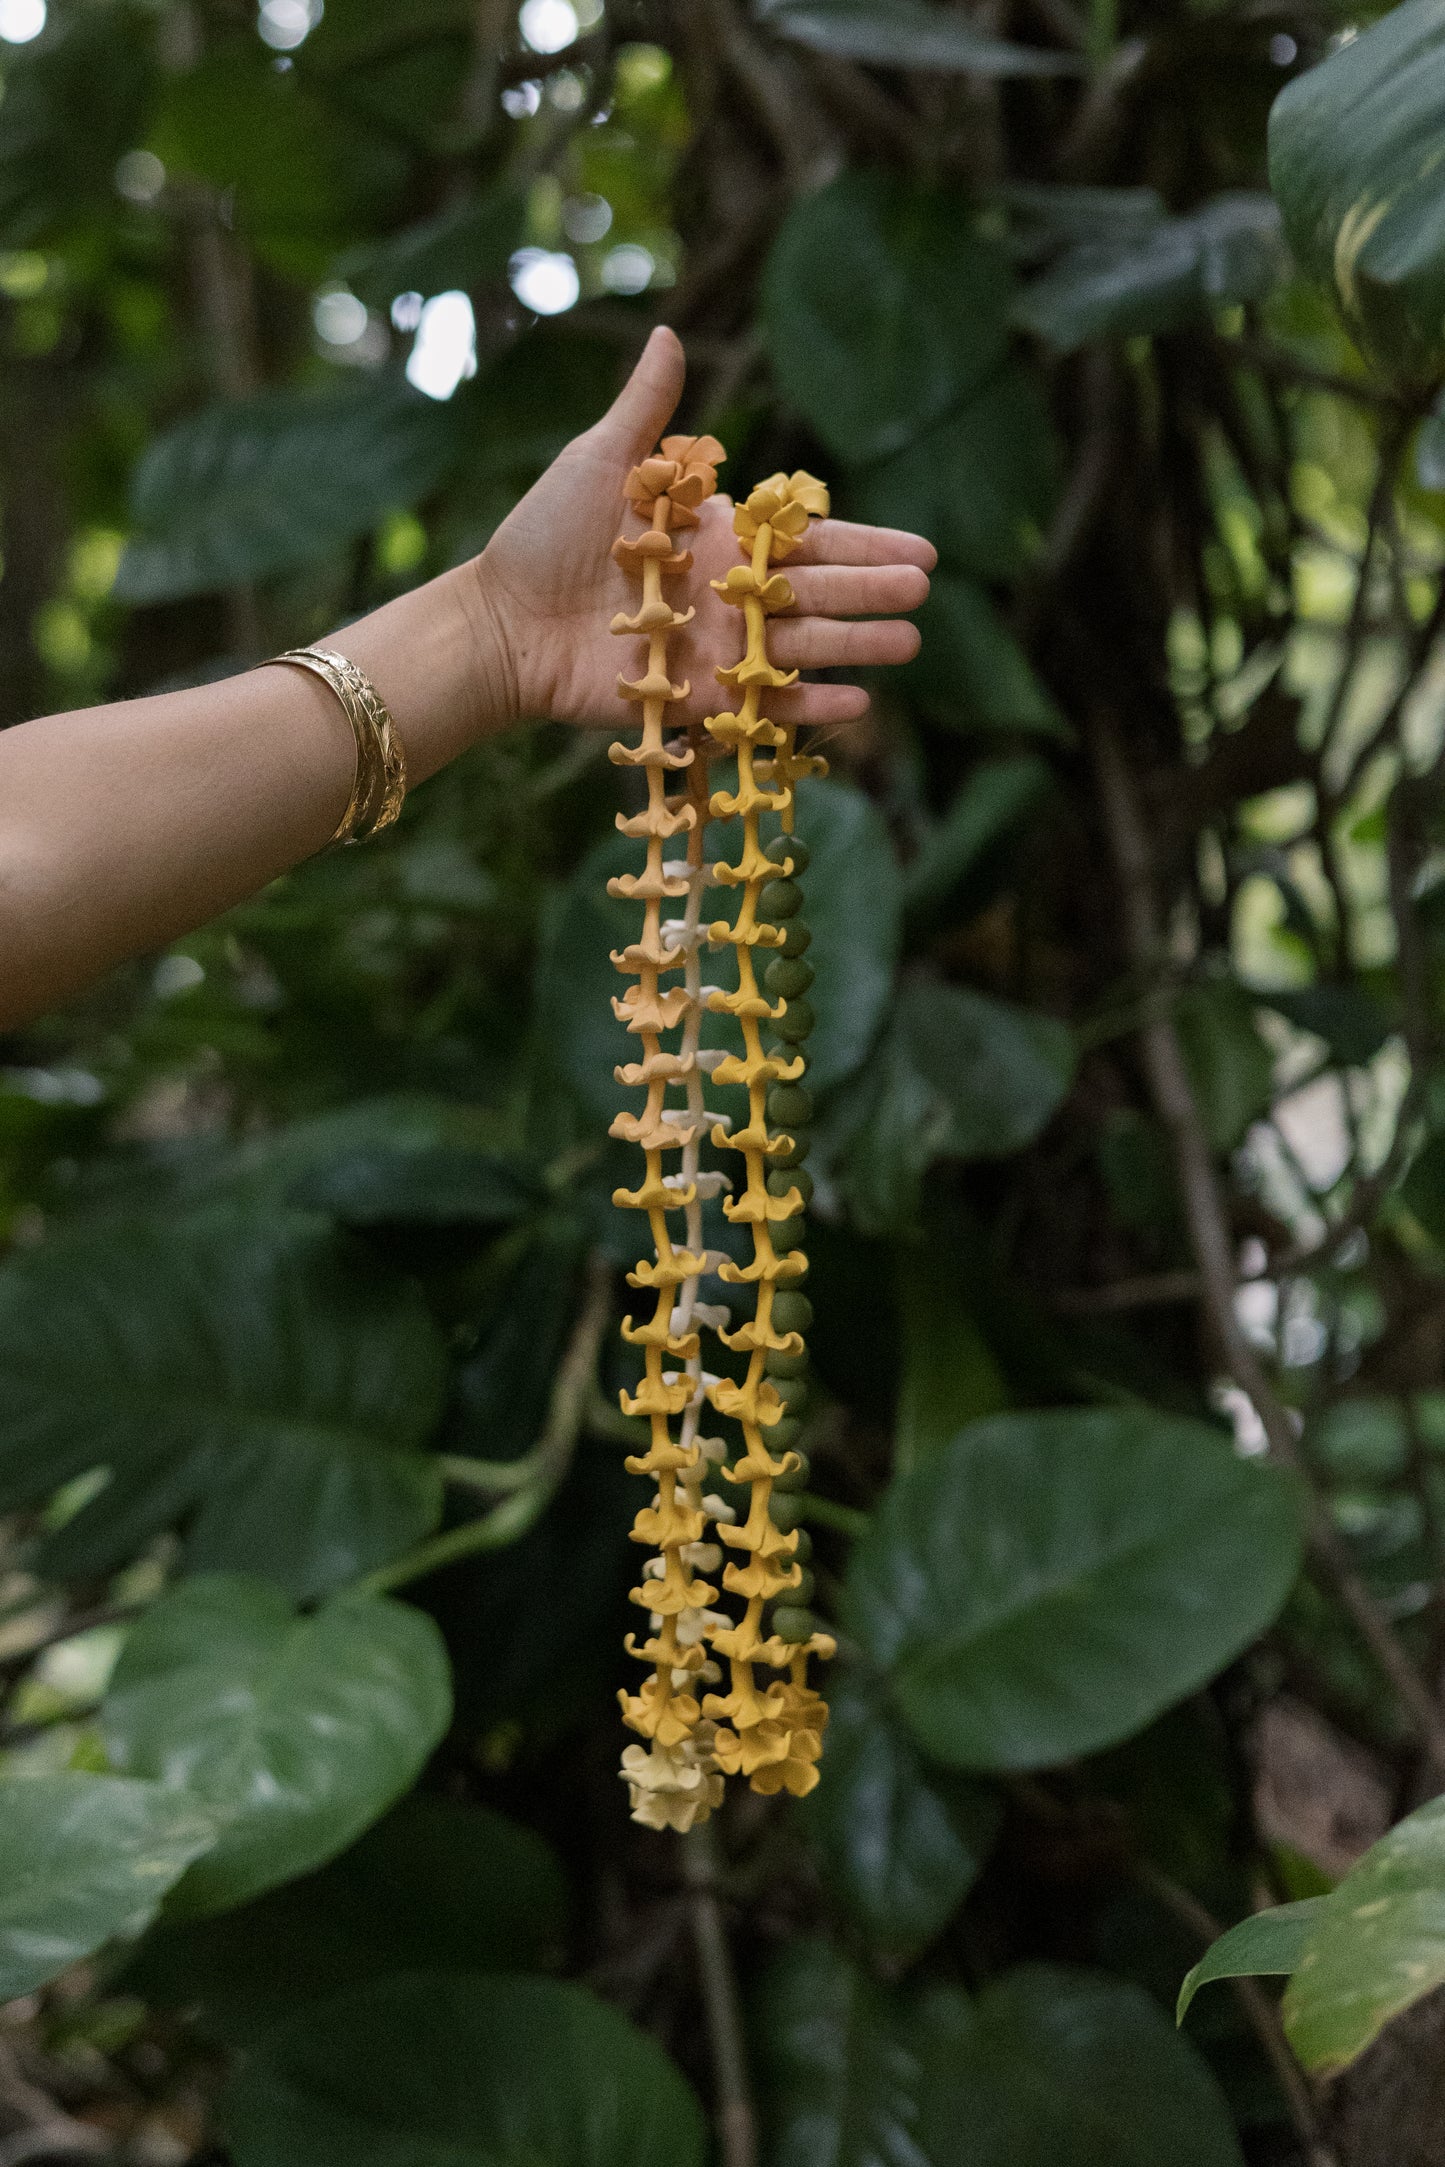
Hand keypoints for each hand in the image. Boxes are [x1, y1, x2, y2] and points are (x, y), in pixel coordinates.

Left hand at [467, 325, 933, 732]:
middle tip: (923, 588)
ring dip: (857, 645)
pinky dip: (807, 705)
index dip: (864, 542)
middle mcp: (727, 594)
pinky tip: (858, 702)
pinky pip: (763, 703)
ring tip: (909, 641)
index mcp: (718, 536)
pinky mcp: (695, 698)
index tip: (922, 549)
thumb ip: (646, 409)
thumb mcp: (600, 460)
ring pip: (801, 645)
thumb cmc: (543, 537)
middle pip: (817, 592)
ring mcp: (716, 649)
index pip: (808, 539)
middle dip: (873, 589)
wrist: (503, 620)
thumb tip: (669, 332)